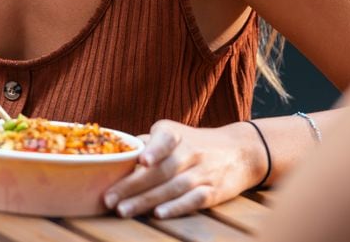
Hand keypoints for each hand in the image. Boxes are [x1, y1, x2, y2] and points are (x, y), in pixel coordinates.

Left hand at [102, 120, 260, 218]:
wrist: (240, 151)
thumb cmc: (195, 143)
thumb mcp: (173, 133)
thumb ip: (146, 143)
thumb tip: (114, 155)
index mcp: (175, 134)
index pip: (165, 139)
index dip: (154, 149)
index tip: (142, 160)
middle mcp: (191, 151)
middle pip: (161, 170)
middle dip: (133, 186)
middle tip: (109, 199)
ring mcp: (203, 172)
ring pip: (173, 188)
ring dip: (146, 201)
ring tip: (123, 210)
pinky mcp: (214, 191)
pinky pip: (194, 200)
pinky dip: (176, 208)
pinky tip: (159, 215)